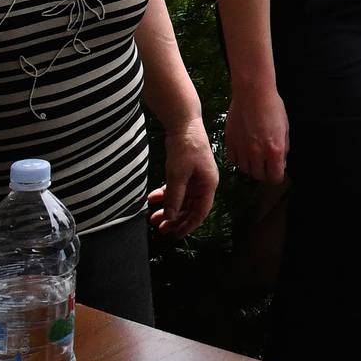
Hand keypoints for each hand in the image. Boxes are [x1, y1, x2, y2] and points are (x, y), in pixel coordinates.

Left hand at [149, 119, 217, 237]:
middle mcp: (204, 184)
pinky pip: (176, 189)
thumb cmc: (185, 148)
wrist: (184, 124)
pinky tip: (152, 198)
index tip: (174, 236)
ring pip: (182, 200)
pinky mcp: (186, 172)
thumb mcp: (177, 175)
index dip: (188, 226)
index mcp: (208, 185)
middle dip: (175, 220)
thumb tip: (171, 218)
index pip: (200, 212)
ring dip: (169, 209)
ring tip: (153, 217)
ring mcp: (195, 178)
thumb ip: (174, 198)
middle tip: (160, 229)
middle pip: (190, 208)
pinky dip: (165, 195)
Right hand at [225, 85, 289, 183]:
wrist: (252, 93)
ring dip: (251, 166)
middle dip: (264, 172)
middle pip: (259, 176)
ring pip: (245, 170)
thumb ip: (284, 149)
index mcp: (274, 150)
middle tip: (266, 163)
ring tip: (255, 155)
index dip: (277, 175)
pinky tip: (244, 150)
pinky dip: (239, 159)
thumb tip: (282, 163)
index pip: (275, 177)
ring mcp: (242, 149)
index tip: (276, 171)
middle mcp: (257, 153)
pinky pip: (233, 160)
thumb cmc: (272, 107)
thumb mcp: (285, 128)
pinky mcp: (230, 143)